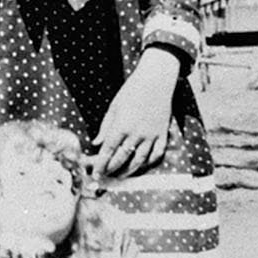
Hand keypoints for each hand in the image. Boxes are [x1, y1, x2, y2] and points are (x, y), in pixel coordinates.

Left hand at [92, 49, 180, 178]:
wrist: (156, 80)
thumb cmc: (132, 90)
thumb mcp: (114, 106)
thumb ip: (105, 127)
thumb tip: (96, 144)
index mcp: (121, 125)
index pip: (108, 151)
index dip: (100, 165)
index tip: (95, 174)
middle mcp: (136, 133)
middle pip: (122, 158)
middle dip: (111, 170)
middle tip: (105, 177)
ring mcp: (151, 135)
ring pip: (140, 160)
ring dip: (129, 171)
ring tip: (121, 176)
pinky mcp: (163, 133)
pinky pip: (157, 153)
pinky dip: (150, 162)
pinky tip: (142, 165)